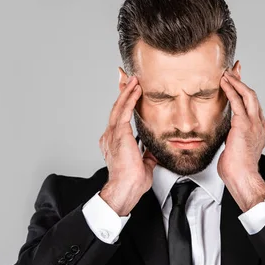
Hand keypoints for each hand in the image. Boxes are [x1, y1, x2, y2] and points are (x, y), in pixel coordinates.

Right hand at [98, 76, 158, 214]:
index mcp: (115, 142)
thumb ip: (147, 154)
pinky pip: (124, 111)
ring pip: (119, 106)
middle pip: (117, 108)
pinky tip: (135, 89)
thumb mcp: (144, 164)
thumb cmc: (132, 181)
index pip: (120, 118)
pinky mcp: (119, 133)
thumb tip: (154, 150)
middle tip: (126, 77)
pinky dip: (130, 98)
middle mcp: (111, 136)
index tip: (128, 93)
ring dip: (127, 91)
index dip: (124, 104)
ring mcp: (113, 134)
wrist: (126, 187)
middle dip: (122, 92)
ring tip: (133, 79)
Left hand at [217, 69, 264, 185]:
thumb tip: (227, 136)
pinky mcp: (244, 124)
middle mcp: (259, 124)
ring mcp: (254, 123)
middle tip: (233, 70)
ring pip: (247, 95)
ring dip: (236, 82)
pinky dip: (231, 89)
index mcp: (259, 130)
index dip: (244, 93)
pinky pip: (237, 101)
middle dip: (242, 81)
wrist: (242, 177)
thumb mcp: (236, 149)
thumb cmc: (237, 169)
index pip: (252, 106)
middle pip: (252, 96)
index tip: (237, 84)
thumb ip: (234, 138)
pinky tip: (223, 82)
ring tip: (226, 73)